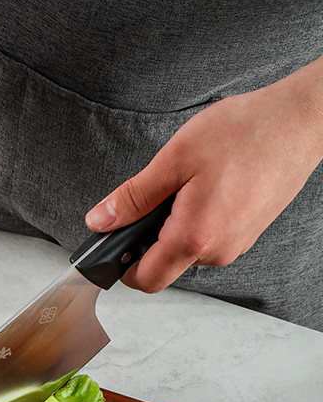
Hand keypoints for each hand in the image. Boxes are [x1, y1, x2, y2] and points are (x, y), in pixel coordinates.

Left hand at [85, 60, 322, 292]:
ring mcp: (235, 245)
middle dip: (146, 243)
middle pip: (163, 268)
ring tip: (184, 188)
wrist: (301, 121)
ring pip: (184, 254)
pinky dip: (194, 223)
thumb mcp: (174, 160)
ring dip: (171, 229)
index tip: (112, 242)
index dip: (121, 267)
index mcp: (194, 238)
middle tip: (150, 202)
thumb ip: (133, 197)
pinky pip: (207, 241)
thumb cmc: (246, 133)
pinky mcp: (246, 235)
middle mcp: (217, 251)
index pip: (145, 280)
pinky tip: (204, 190)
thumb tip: (100, 221)